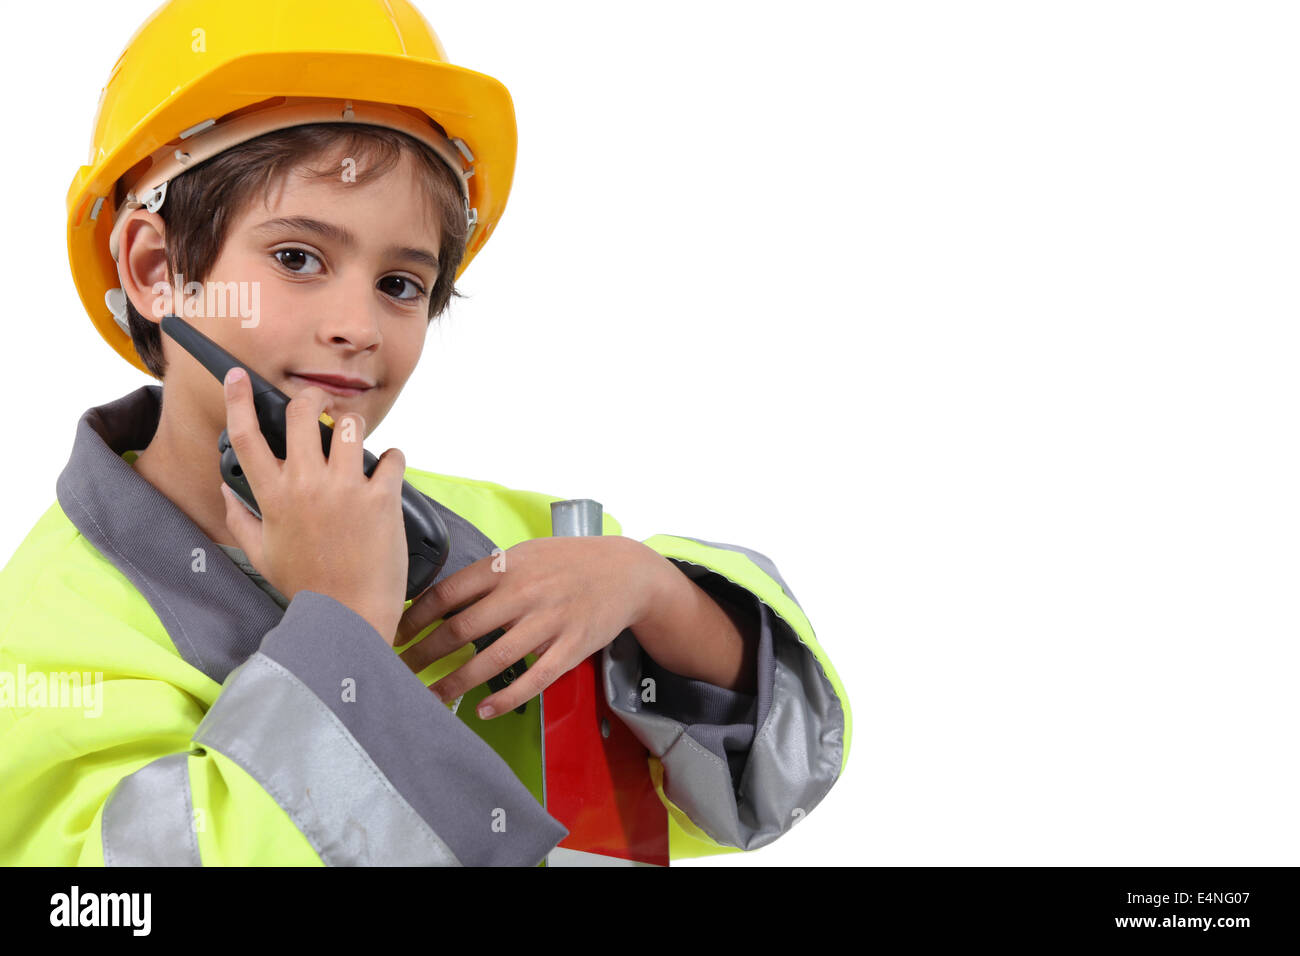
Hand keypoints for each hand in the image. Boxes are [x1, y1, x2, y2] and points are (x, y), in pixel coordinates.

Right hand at [219, 367, 409, 643]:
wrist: (349, 616)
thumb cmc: (307, 587)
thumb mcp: (261, 555)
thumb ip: (240, 518)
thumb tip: (227, 489)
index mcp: (273, 497)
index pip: (246, 436)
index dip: (238, 400)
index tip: (236, 377)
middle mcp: (307, 485)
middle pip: (303, 413)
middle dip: (312, 401)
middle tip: (320, 408)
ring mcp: (346, 489)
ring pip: (350, 424)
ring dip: (353, 426)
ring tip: (356, 442)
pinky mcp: (381, 499)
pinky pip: (392, 457)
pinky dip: (393, 459)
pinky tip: (388, 471)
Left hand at [395, 536, 673, 716]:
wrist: (627, 571)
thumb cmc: (569, 561)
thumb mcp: (525, 553)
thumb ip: (487, 574)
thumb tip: (441, 600)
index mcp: (506, 566)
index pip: (447, 594)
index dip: (414, 619)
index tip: (394, 636)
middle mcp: (524, 592)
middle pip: (461, 629)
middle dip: (424, 655)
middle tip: (398, 672)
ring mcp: (548, 621)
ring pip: (492, 659)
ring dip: (455, 683)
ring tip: (429, 698)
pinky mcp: (570, 647)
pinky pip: (533, 679)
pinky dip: (506, 698)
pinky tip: (483, 710)